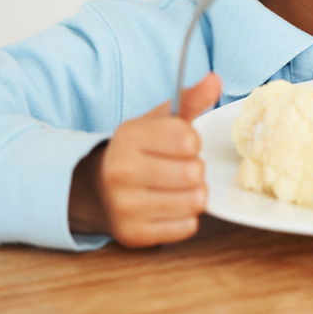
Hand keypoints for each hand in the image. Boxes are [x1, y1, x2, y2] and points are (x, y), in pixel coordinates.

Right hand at [69, 72, 221, 247]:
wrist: (97, 189)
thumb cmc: (139, 150)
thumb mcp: (158, 120)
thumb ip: (190, 99)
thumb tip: (215, 79)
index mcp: (129, 137)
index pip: (189, 140)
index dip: (193, 142)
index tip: (180, 144)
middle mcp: (122, 172)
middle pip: (195, 173)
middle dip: (195, 169)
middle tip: (180, 168)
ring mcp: (125, 207)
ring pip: (195, 201)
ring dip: (194, 194)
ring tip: (177, 187)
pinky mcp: (134, 235)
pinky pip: (188, 227)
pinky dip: (185, 218)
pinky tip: (168, 207)